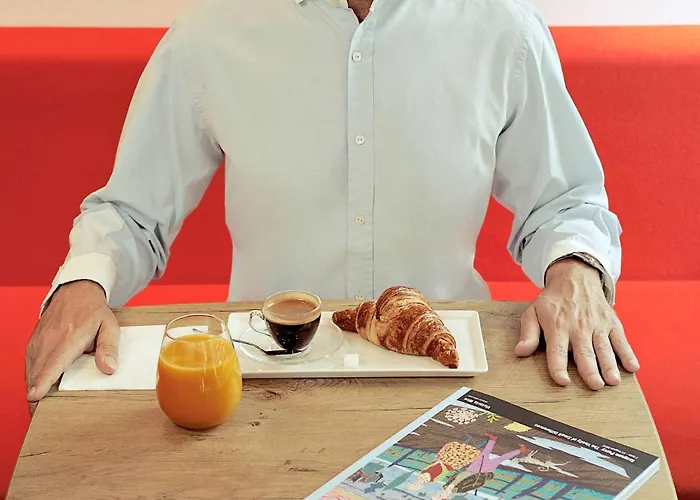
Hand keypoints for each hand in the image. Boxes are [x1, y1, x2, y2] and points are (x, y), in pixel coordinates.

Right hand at [25, 280, 119, 409]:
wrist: (75, 293)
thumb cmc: (93, 312)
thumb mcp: (109, 326)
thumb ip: (109, 348)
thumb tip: (108, 368)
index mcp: (67, 338)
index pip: (52, 364)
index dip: (42, 382)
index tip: (35, 397)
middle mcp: (48, 342)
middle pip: (37, 374)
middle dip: (37, 395)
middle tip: (41, 416)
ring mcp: (37, 344)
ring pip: (30, 373)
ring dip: (34, 389)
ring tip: (40, 410)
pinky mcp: (32, 346)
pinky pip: (29, 367)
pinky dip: (33, 380)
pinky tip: (40, 391)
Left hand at [515, 258, 639, 389]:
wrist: (574, 279)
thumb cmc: (552, 301)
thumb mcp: (532, 313)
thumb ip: (528, 333)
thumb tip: (520, 351)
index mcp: (557, 326)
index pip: (557, 350)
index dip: (558, 366)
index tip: (562, 381)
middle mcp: (578, 326)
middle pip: (584, 351)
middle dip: (590, 369)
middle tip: (595, 385)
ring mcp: (597, 325)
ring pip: (604, 348)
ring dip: (610, 364)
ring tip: (612, 381)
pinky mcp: (612, 323)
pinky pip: (621, 340)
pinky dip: (628, 353)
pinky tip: (633, 367)